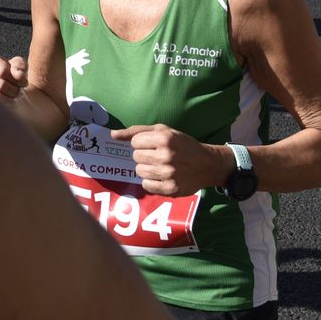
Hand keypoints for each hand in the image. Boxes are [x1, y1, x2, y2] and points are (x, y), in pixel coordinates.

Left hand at [110, 125, 226, 197]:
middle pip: (136, 157)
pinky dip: (151, 182)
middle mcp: (167, 155)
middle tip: (156, 156)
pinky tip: (161, 177)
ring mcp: (169, 173)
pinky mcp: (171, 189)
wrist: (207, 164)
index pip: (135, 142)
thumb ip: (137, 131)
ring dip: (146, 169)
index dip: (141, 143)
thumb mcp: (164, 131)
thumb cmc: (183, 145)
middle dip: (143, 156)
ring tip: (159, 166)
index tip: (152, 145)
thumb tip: (113, 135)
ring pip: (139, 172)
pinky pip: (147, 185)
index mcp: (165, 138)